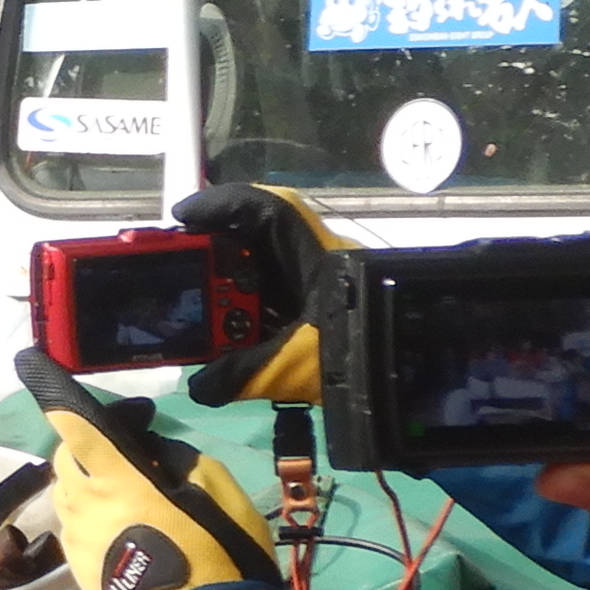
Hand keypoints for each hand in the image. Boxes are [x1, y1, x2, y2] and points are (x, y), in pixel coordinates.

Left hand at [19, 349, 274, 589]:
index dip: (54, 393)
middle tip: (127, 455)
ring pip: (68, 493)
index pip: (75, 425)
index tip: (32, 364)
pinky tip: (128, 532)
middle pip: (66, 457)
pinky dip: (93, 517)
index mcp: (118, 479)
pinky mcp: (76, 568)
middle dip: (86, 446)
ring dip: (89, 483)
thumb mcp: (216, 491)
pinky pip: (76, 526)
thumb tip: (147, 452)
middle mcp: (84, 504)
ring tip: (131, 497)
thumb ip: (175, 459)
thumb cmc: (219, 554)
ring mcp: (76, 539)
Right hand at [172, 182, 343, 408]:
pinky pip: (282, 306)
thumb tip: (199, 385)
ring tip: (199, 313)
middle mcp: (318, 264)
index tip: (182, 216)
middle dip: (215, 254)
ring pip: (269, 277)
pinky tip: (232, 341)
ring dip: (231, 293)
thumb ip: (241, 372)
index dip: (222, 203)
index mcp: (315, 256)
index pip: (268, 209)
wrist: (410, 378)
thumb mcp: (295, 363)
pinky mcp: (327, 315)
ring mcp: (323, 290)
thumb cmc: (360, 353)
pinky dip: (253, 318)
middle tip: (179, 272)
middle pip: (259, 243)